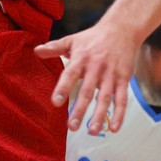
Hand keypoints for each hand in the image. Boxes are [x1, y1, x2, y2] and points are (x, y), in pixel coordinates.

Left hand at [35, 15, 137, 133]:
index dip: (63, 88)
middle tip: (71, 126)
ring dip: (99, 115)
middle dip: (80, 109)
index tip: (55, 102)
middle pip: (88, 90)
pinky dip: (120, 114)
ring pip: (105, 97)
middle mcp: (96, 67)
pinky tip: (113, 129)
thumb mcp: (73, 40)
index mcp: (81, 58)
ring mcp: (111, 74)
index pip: (70, 74)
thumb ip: (54, 47)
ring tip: (91, 131)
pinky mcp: (124, 79)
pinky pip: (122, 99)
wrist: (121, 29)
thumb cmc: (93, 37)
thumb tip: (36, 51)